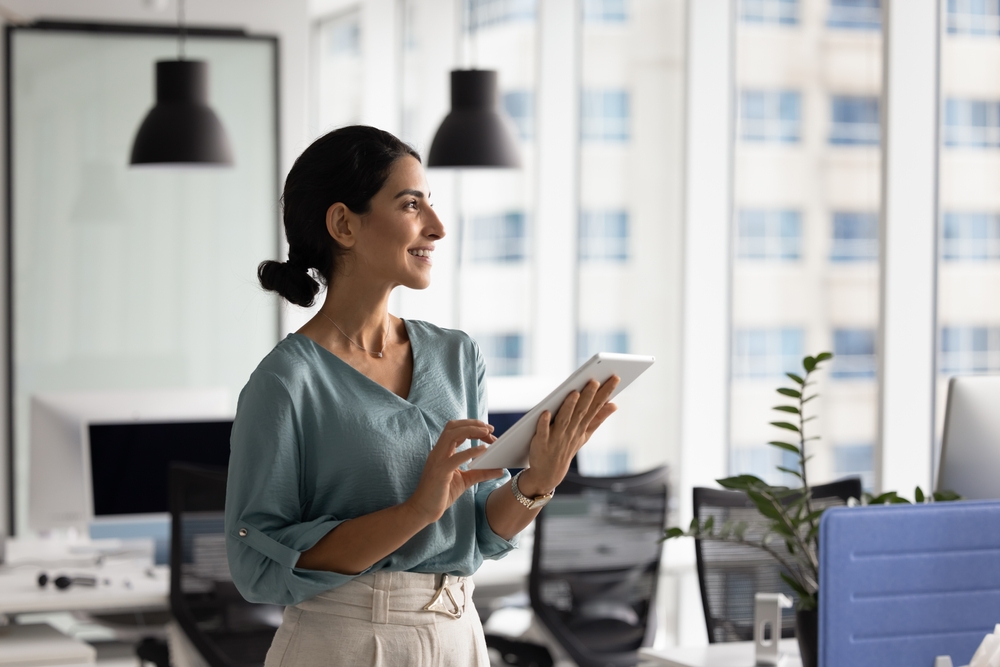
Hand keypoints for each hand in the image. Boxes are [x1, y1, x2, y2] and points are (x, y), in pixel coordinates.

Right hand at [404, 419, 503, 524]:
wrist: (423, 510)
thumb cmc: (441, 494)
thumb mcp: (465, 480)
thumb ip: (480, 473)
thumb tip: (500, 469)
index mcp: (442, 452)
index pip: (456, 430)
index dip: (472, 426)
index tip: (488, 431)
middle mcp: (438, 452)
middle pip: (453, 427)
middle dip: (472, 424)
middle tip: (490, 429)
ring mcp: (437, 460)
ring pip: (451, 435)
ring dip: (471, 430)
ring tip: (487, 433)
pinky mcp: (440, 472)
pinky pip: (455, 458)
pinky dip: (470, 451)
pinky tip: (483, 450)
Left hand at [518, 376, 619, 497]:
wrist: (549, 473)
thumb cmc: (567, 447)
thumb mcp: (585, 434)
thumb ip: (598, 419)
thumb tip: (614, 404)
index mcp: (582, 427)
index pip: (596, 407)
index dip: (605, 393)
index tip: (615, 378)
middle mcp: (571, 431)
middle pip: (581, 411)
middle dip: (588, 396)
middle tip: (595, 380)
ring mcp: (556, 437)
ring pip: (564, 419)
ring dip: (569, 407)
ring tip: (575, 392)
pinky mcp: (541, 442)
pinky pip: (542, 432)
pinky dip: (544, 423)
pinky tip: (545, 412)